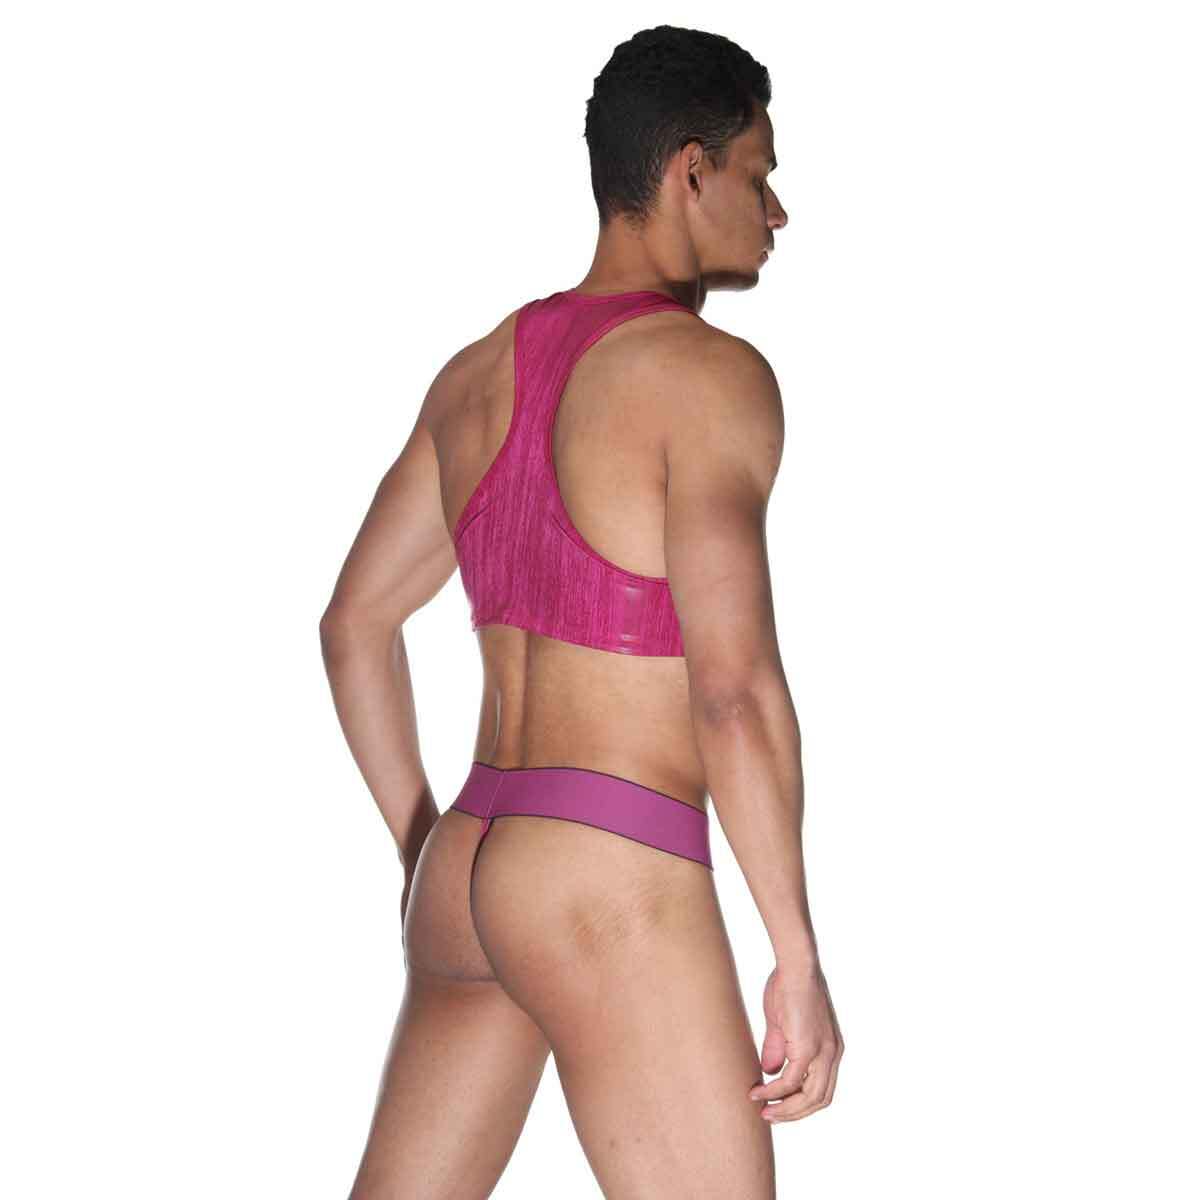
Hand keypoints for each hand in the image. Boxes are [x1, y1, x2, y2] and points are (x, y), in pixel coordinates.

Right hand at [748, 962, 843, 1122]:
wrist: (795, 965)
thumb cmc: (788, 986)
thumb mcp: (783, 1023)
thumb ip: (779, 1048)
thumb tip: (771, 1072)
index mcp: (831, 1049)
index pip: (822, 1088)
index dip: (801, 1103)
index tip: (779, 1106)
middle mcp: (833, 1055)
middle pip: (819, 1100)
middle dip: (793, 1113)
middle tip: (770, 1116)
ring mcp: (823, 1052)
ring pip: (809, 1098)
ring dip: (785, 1109)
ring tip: (763, 1111)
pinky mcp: (808, 1047)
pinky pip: (791, 1081)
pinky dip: (774, 1091)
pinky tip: (758, 1091)